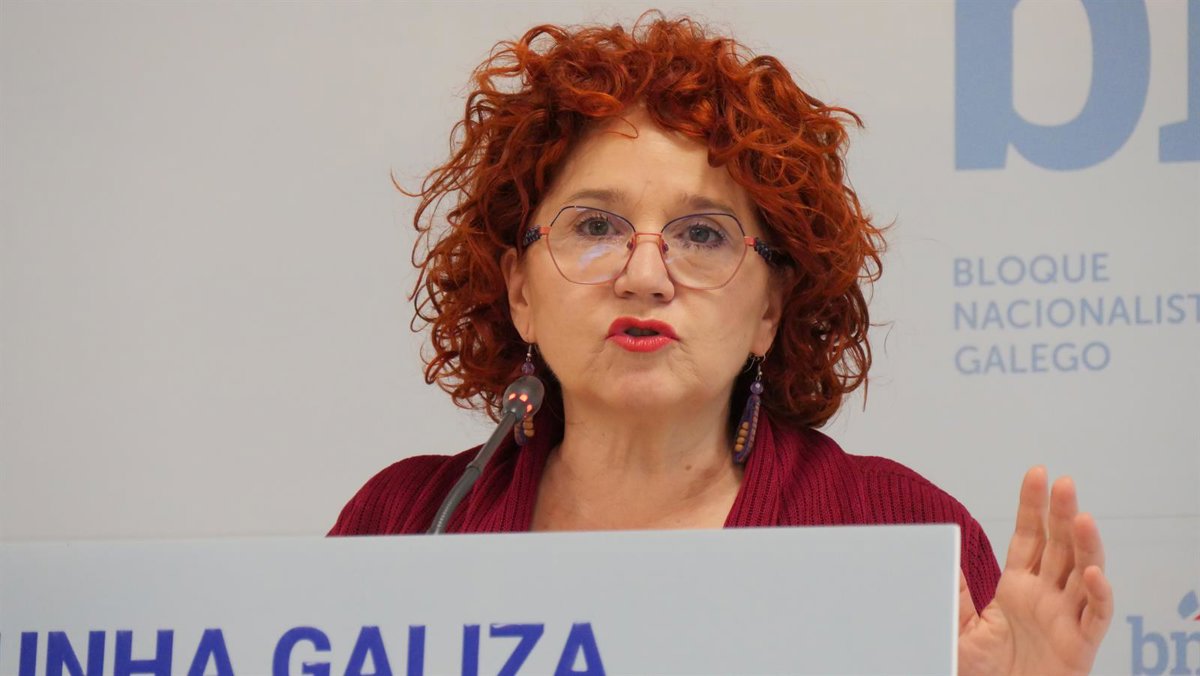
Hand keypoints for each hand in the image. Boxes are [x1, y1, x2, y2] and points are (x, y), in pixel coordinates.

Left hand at [957, 466, 1113, 675]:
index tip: (1037, 473)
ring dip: (1086, 545)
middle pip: (1059, 546)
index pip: (1029, 536)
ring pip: (1084, 572)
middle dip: (1061, 513)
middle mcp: (1046, 595)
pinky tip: (1094, 573)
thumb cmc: (985, 672)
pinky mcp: (1081, 644)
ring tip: (1083, 517)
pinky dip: (1099, 594)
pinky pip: (1095, 615)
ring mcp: (1066, 617)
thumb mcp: (961, 627)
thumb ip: (957, 593)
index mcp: (1017, 586)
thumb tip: (942, 554)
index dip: (1033, 505)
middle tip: (1063, 482)